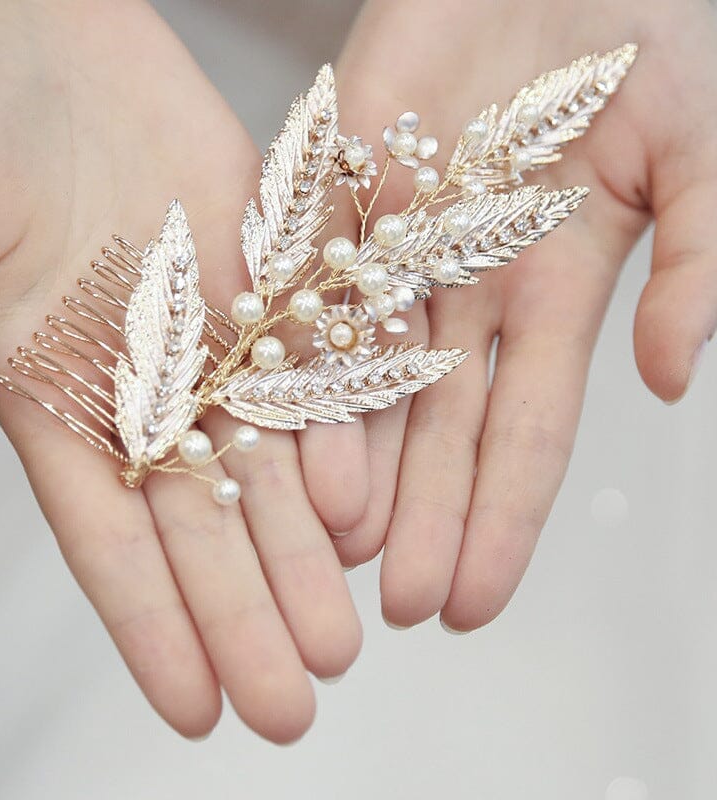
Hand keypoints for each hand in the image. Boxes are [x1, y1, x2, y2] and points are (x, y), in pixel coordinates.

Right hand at [0, 0, 362, 741]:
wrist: (31, 31)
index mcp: (56, 399)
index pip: (112, 544)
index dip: (151, 631)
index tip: (194, 716)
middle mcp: (146, 386)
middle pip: (208, 527)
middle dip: (248, 615)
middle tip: (296, 706)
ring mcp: (215, 335)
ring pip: (273, 465)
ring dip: (306, 551)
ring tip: (344, 636)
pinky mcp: (268, 274)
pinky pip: (315, 365)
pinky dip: (341, 435)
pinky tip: (368, 509)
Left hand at [329, 0, 716, 628]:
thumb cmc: (656, 35)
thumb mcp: (708, 156)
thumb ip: (703, 266)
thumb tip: (674, 376)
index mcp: (554, 290)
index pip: (522, 433)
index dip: (501, 519)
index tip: (473, 602)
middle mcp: (467, 286)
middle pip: (436, 427)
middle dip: (422, 518)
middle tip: (396, 606)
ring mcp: (398, 243)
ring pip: (363, 374)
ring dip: (351, 462)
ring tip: (330, 547)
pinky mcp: (338, 187)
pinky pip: (308, 283)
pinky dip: (295, 353)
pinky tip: (279, 427)